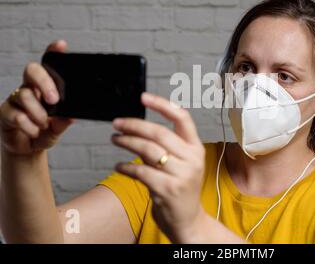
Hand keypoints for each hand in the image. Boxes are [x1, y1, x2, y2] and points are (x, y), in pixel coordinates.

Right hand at [0, 40, 73, 156]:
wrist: (28, 148)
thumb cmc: (45, 131)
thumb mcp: (59, 127)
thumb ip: (64, 121)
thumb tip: (72, 115)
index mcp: (46, 87)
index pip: (49, 65)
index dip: (53, 52)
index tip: (62, 45)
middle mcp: (30, 88)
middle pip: (32, 70)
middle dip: (44, 82)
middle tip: (54, 100)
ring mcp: (16, 99)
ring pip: (25, 95)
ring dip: (38, 113)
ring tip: (44, 124)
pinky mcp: (5, 112)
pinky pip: (15, 114)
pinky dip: (28, 125)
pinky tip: (34, 131)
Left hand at [111, 92, 206, 241]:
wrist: (188, 220)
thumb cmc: (180, 187)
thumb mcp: (180, 164)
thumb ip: (164, 146)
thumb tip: (137, 128)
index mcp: (196, 148)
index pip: (182, 118)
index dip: (162, 105)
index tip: (144, 97)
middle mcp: (192, 159)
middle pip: (160, 132)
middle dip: (135, 125)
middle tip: (117, 123)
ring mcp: (181, 175)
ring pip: (148, 150)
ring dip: (127, 142)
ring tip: (115, 139)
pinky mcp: (167, 189)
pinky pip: (140, 171)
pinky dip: (125, 167)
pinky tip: (118, 165)